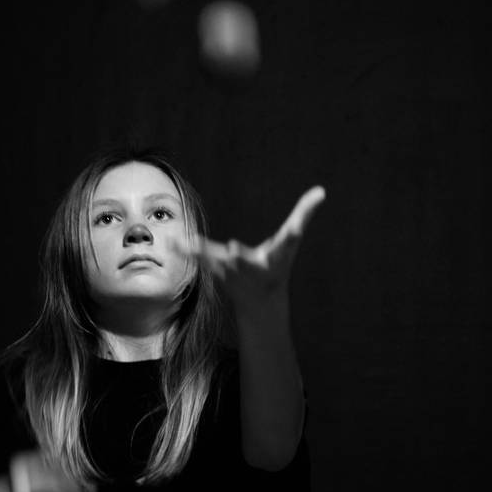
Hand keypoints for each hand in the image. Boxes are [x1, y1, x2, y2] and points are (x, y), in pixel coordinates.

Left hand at [172, 185, 325, 315]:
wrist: (262, 301)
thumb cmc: (278, 264)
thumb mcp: (291, 241)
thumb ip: (304, 214)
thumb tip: (322, 190)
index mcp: (276, 257)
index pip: (286, 243)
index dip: (292, 236)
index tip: (292, 231)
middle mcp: (255, 268)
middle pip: (246, 261)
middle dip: (240, 258)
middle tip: (233, 251)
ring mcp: (234, 272)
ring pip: (216, 261)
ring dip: (201, 253)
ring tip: (182, 241)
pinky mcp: (218, 270)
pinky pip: (200, 258)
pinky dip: (185, 250)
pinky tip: (169, 241)